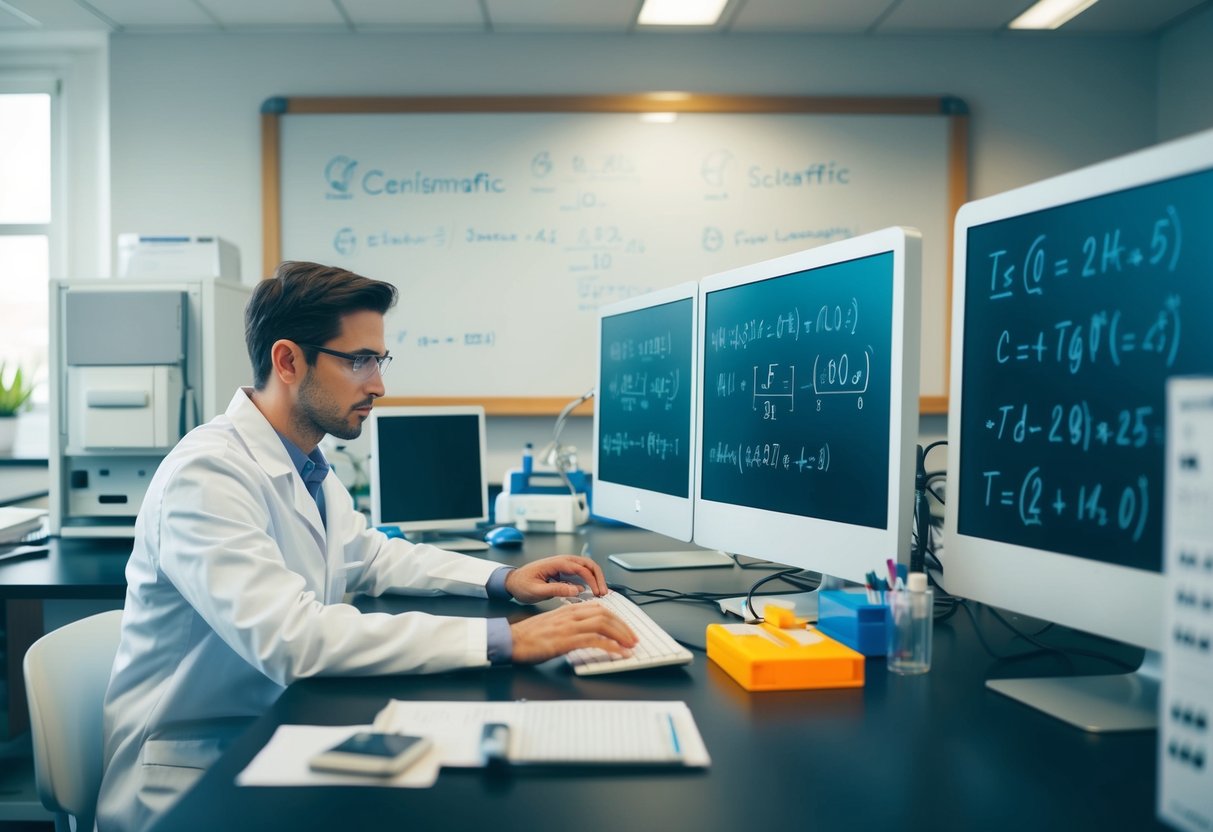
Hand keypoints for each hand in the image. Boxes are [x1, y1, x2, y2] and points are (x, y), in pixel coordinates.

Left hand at [503, 555, 607, 604]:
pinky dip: (588, 581)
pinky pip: (580, 573)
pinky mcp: (563, 572)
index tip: (597, 592)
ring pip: (586, 567)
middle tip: (603, 591)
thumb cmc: (521, 584)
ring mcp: (563, 566)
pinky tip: (591, 591)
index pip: (580, 568)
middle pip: (587, 564)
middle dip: (598, 577)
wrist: (512, 581)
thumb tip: (576, 590)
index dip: (591, 580)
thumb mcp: (536, 591)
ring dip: (595, 578)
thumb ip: (556, 590)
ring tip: (599, 592)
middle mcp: (562, 561)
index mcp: (556, 563)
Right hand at [509, 602, 637, 664]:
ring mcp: (569, 627)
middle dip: (623, 626)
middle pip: (606, 614)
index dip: (616, 618)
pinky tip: (618, 653)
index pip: (599, 608)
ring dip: (621, 635)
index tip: (625, 629)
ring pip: (603, 624)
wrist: (511, 640)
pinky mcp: (566, 640)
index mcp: (568, 610)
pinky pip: (595, 641)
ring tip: (630, 646)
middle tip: (633, 638)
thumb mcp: (553, 624)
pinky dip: (611, 647)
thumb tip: (586, 632)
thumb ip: (569, 624)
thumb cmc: (529, 636)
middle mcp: (571, 615)